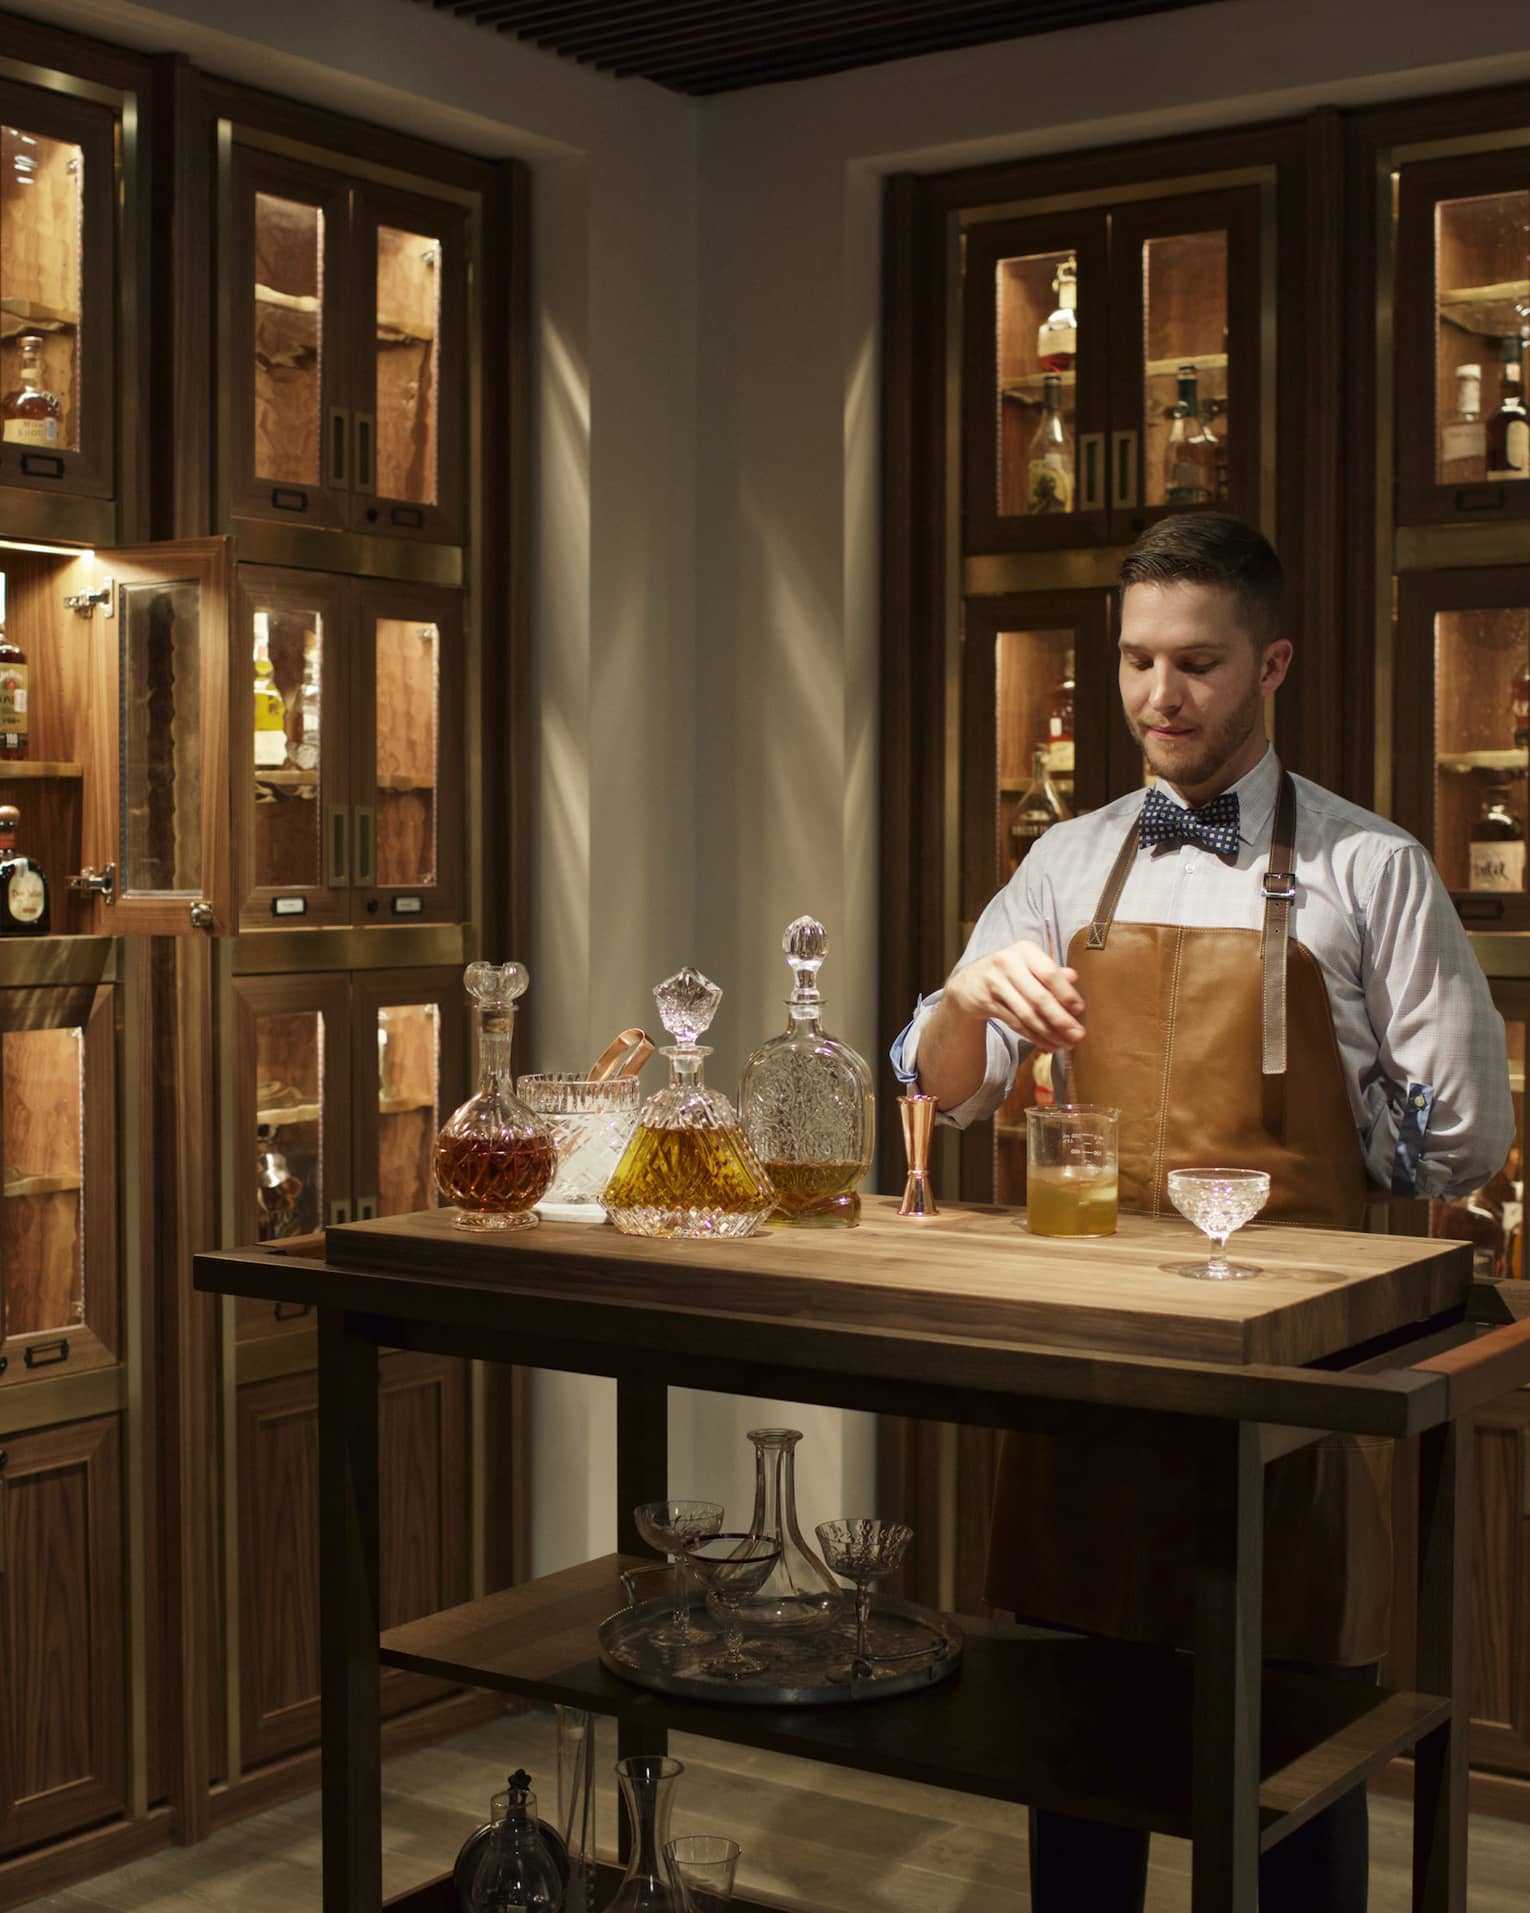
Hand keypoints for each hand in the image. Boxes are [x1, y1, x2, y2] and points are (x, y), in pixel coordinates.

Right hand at [942, 939, 1084, 1051]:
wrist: (968, 983)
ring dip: (1048, 1032)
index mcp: (1024, 950)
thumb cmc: (1009, 973)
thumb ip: (1051, 972)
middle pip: (1038, 997)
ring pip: (1026, 1014)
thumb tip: (1073, 977)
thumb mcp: (1029, 965)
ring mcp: (994, 983)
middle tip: (1077, 1035)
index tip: (1079, 1010)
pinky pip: (1015, 1023)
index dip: (1066, 993)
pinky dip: (1034, 1036)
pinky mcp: (985, 1002)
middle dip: (1060, 1019)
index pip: (1049, 973)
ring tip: (1065, 1044)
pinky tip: (1048, 1044)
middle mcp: (1007, 963)